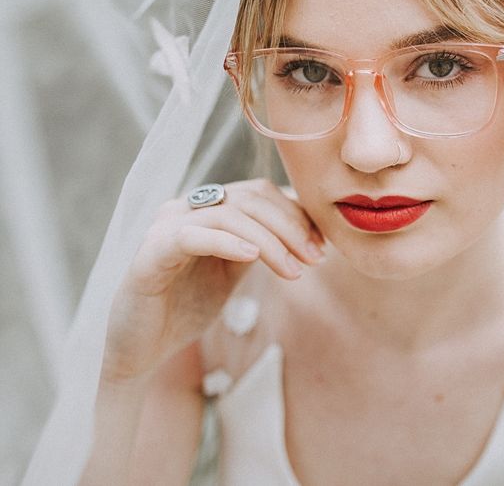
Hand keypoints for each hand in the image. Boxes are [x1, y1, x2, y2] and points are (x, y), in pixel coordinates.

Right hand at [102, 179, 323, 382]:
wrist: (142, 350)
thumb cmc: (187, 307)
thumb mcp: (234, 270)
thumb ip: (261, 244)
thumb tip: (308, 231)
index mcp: (206, 208)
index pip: (259, 193)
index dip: (296, 215)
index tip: (321, 246)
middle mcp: (185, 208)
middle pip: (250, 198)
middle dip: (290, 227)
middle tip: (315, 259)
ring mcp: (165, 226)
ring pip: (229, 214)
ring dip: (270, 241)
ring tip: (294, 270)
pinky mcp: (150, 253)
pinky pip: (192, 235)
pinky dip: (227, 241)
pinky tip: (253, 257)